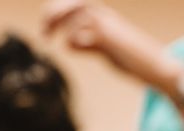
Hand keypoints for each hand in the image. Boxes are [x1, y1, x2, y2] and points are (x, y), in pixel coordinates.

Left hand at [43, 0, 182, 101]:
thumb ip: (85, 43)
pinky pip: (81, 35)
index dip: (55, 11)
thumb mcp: (101, 47)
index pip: (73, 3)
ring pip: (74, 18)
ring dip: (59, 27)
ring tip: (47, 38)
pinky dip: (72, 41)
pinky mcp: (106, 40)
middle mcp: (102, 17)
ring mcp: (104, 27)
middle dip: (53, 15)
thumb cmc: (124, 55)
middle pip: (72, 5)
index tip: (44, 28)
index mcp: (100, 15)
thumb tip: (68, 43)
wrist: (148, 63)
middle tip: (43, 33)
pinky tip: (72, 46)